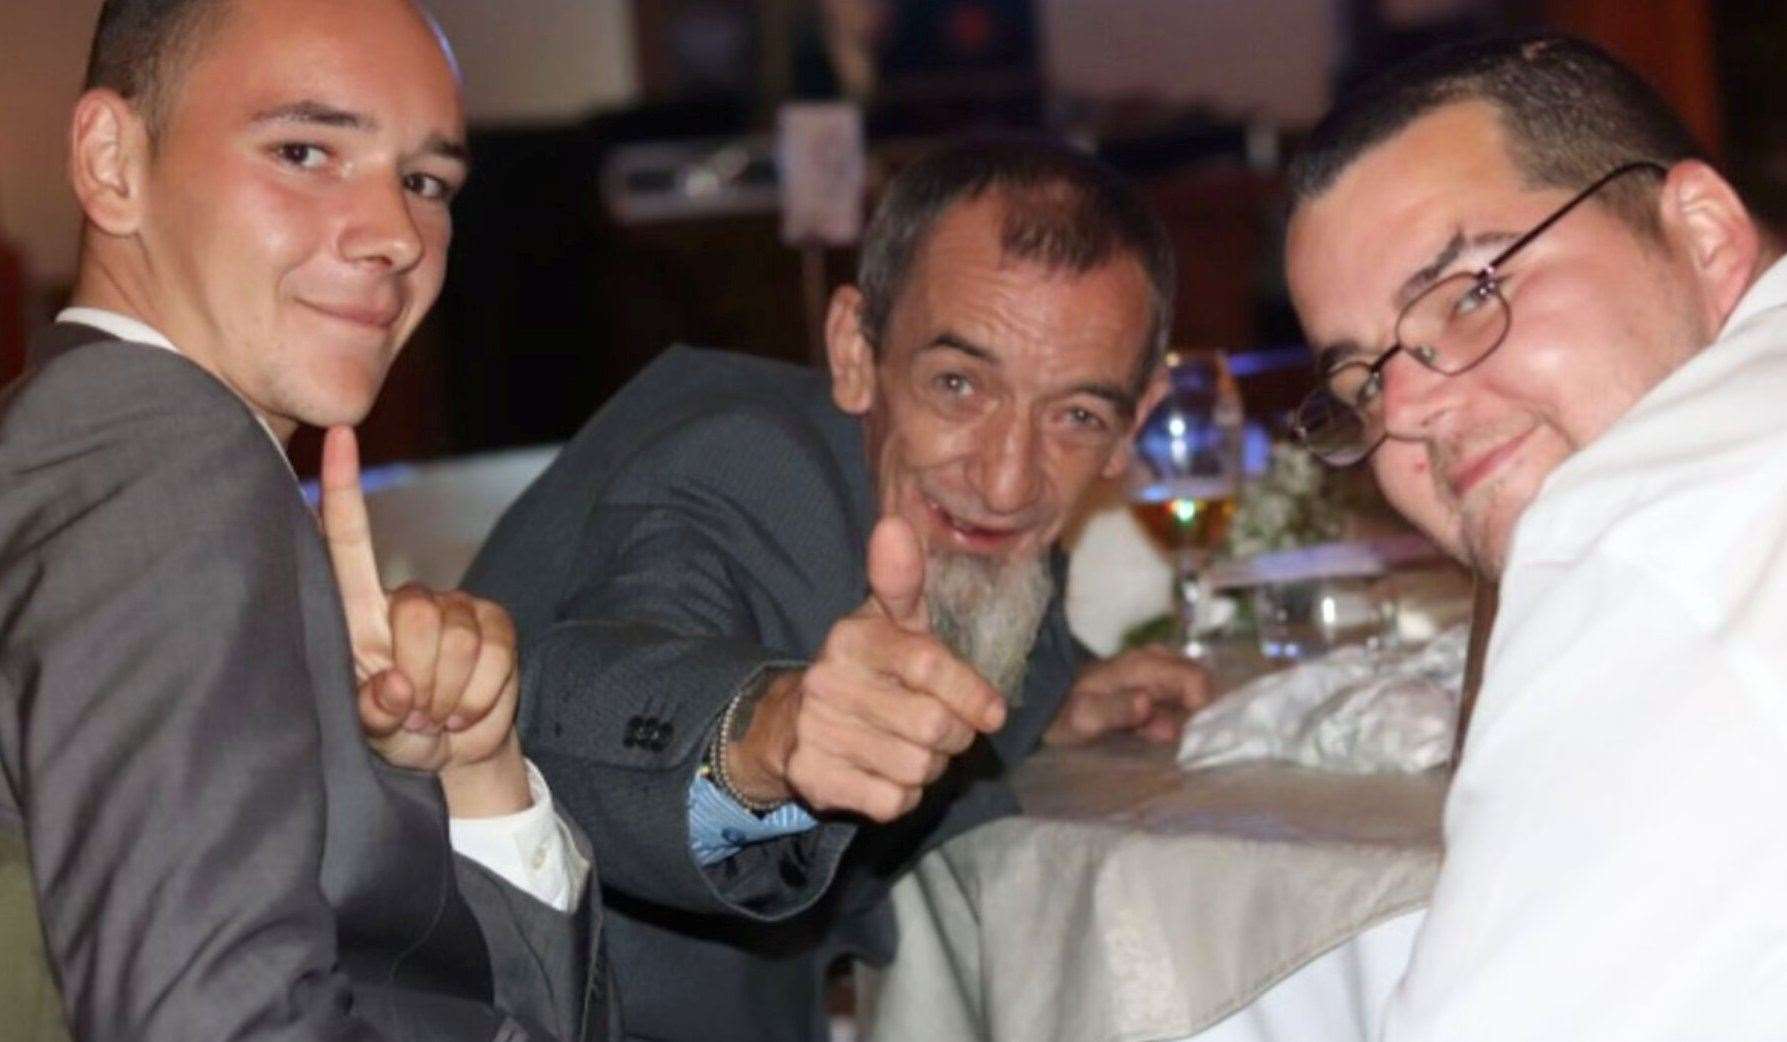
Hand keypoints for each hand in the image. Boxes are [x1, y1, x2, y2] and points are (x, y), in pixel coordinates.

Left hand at [319, 427, 528, 814]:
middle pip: (417, 614)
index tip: (337, 434)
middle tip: (418, 713)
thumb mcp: (373, 736)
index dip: (344, 490)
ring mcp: (457, 609)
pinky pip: (497, 652)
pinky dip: (483, 696)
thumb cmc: (399, 736)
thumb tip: (394, 688)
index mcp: (359, 616)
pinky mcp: (498, 624)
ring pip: (459, 638)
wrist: (457, 754)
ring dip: (451, 695)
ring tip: (439, 715)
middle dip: (421, 677)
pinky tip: (468, 710)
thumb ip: (373, 714)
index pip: (349, 542)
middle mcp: (408, 601)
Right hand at [726, 516, 1006, 822]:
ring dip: (929, 767)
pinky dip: (901, 796)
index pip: (929, 665)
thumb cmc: (867, 670)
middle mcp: (827, 681)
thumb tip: (895, 525)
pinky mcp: (812, 778)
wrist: (790, 724)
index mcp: (852, 637)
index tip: (994, 712)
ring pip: (916, 769)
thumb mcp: (888, 622)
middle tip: (945, 730)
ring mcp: (816, 731)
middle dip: (954, 736)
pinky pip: (891, 802)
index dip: (972, 693)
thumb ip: (904, 581)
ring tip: (912, 748)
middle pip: (933, 726)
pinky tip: (885, 774)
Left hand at [1044, 645, 1213, 745]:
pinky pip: (1176, 703)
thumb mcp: (1085, 717)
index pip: (1196, 680)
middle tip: (1181, 745)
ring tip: (1163, 743)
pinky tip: (1156, 738)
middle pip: (1200, 686)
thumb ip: (1116, 710)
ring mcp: (1154, 674)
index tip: (1193, 738)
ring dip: (1186, 722)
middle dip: (1198, 717)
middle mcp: (1155, 663)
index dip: (1203, 710)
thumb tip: (1147, 701)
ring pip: (1189, 696)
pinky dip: (1175, 722)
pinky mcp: (1151, 688)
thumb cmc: (1063, 713)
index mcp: (1144, 666)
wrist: (1043, 708)